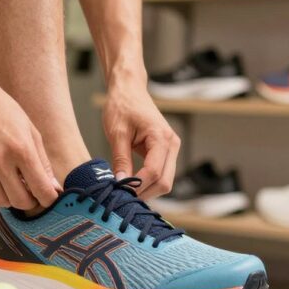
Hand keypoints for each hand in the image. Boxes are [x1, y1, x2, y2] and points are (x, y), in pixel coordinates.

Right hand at [0, 78, 60, 209]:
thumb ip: (42, 162)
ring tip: (12, 182)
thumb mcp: (30, 131)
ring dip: (10, 197)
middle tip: (31, 191)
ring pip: (0, 201)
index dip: (48, 198)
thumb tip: (52, 188)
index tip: (48, 196)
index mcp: (21, 149)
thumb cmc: (3, 110)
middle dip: (30, 200)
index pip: (41, 189)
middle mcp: (0, 160)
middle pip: (20, 201)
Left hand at [102, 81, 179, 199]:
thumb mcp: (117, 133)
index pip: (153, 172)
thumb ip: (120, 160)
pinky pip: (160, 174)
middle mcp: (172, 144)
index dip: (137, 186)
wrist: (129, 90)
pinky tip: (131, 185)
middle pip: (164, 182)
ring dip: (147, 190)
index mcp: (161, 138)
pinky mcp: (165, 152)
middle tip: (121, 199)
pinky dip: (148, 183)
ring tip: (124, 193)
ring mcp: (171, 149)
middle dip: (144, 193)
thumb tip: (121, 183)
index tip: (118, 193)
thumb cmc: (122, 106)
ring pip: (164, 181)